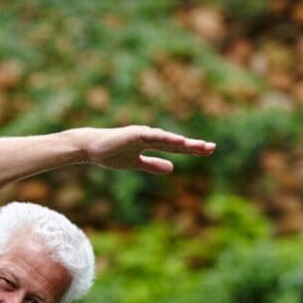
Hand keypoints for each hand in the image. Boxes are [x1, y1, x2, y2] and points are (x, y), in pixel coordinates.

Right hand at [74, 125, 214, 174]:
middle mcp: (150, 136)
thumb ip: (152, 165)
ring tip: (199, 146)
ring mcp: (142, 134)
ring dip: (183, 142)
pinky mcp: (134, 134)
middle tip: (212, 148)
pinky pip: (153, 137)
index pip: (175, 147)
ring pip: (167, 138)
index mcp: (150, 143)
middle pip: (175, 142)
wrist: (90, 148)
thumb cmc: (110, 153)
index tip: (208, 151)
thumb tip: (172, 168)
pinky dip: (166, 138)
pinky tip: (178, 141)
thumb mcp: (135, 163)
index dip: (191, 149)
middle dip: (193, 146)